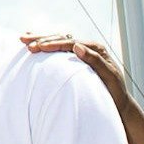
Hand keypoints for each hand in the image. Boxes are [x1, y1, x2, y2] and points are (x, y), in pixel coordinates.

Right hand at [19, 31, 133, 106]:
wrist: (119, 105)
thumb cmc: (115, 94)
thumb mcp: (109, 77)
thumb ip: (95, 61)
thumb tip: (77, 46)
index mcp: (96, 49)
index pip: (70, 43)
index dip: (52, 44)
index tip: (37, 47)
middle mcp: (88, 47)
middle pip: (62, 38)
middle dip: (42, 38)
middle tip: (25, 41)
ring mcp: (82, 53)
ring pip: (58, 41)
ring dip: (41, 39)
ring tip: (24, 38)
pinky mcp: (76, 60)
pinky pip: (59, 49)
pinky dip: (47, 45)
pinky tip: (35, 43)